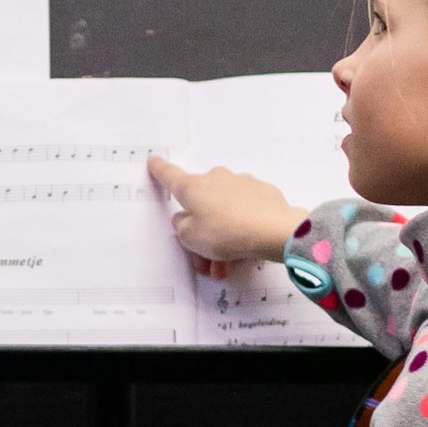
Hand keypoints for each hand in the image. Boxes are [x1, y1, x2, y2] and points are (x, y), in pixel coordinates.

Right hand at [147, 157, 302, 280]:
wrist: (273, 230)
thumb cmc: (227, 233)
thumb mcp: (190, 238)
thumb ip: (182, 226)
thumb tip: (186, 218)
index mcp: (193, 187)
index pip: (170, 175)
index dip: (159, 170)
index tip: (154, 160)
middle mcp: (216, 179)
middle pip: (202, 206)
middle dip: (202, 232)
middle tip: (205, 259)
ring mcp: (241, 184)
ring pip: (225, 213)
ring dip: (223, 238)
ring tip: (227, 265)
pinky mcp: (263, 193)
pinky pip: (245, 212)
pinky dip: (243, 229)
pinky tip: (247, 249)